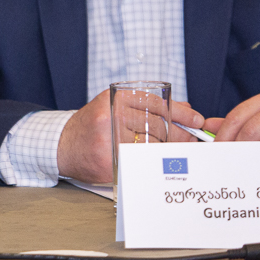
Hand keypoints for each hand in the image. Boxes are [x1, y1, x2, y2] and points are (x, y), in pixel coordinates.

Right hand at [56, 90, 203, 182]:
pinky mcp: (109, 159)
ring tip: (179, 150)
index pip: (155, 103)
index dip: (180, 112)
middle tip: (192, 138)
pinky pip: (140, 160)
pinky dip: (154, 160)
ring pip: (152, 143)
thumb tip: (183, 108)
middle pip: (157, 125)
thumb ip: (147, 105)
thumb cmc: (93, 125)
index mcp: (114, 98)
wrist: (63, 146)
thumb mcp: (116, 106)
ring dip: (169, 148)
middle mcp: (111, 115)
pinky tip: (160, 160)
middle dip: (179, 133)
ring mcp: (109, 138)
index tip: (196, 120)